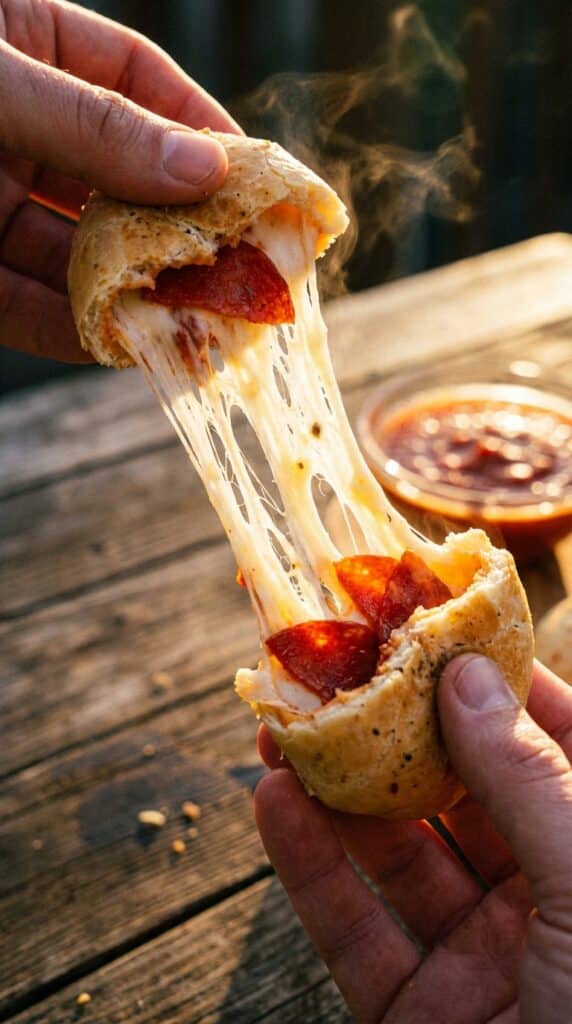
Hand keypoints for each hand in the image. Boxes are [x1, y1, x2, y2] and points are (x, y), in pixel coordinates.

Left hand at [0, 0, 239, 361]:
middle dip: (176, 230)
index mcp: (25, 46)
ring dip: (133, 293)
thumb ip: (94, 124)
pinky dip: (70, 330)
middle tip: (238, 268)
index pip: (135, 83)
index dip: (198, 130)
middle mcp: (16, 128)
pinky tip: (119, 346)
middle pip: (118, 182)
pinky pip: (24, 306)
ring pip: (76, 254)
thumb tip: (203, 171)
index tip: (255, 179)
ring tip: (191, 323)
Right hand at [255, 657, 571, 1022]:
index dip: (496, 683)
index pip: (549, 746)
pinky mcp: (412, 1013)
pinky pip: (352, 932)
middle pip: (456, 794)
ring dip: (335, 791)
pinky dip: (309, 867)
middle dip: (392, 732)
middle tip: (339, 674)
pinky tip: (276, 805)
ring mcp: (473, 957)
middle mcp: (537, 900)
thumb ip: (530, 784)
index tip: (437, 628)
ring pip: (394, 855)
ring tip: (284, 730)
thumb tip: (469, 677)